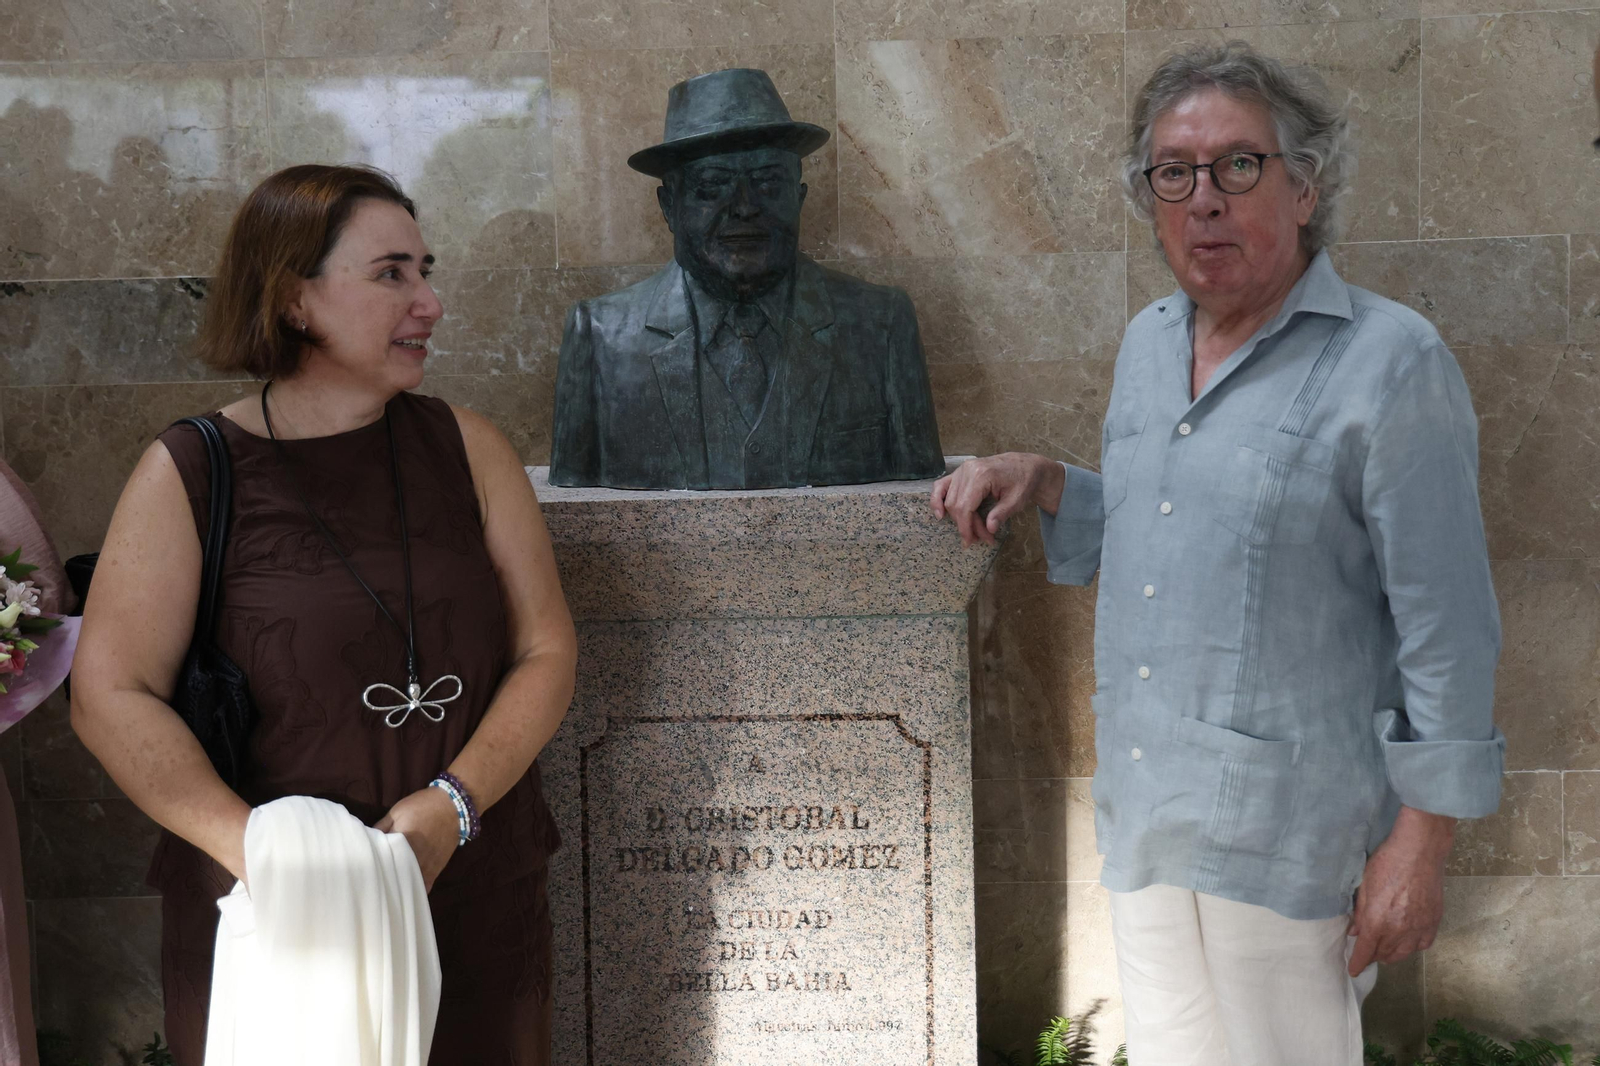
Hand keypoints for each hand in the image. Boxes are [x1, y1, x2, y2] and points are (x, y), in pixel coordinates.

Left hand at [376, 786, 460, 891]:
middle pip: (393, 876)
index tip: (363, 866)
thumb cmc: (422, 806)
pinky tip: (407, 889)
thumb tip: (367, 841)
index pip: (380, 861)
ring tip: (388, 885)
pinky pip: (424, 887)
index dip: (370, 864)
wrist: (453, 806)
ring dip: (398, 885)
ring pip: (407, 885)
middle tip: (373, 877)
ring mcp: (425, 867)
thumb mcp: (397, 811)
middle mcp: (413, 859)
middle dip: (383, 876)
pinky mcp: (436, 871)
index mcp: (401, 843)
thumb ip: (380, 827)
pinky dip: (415, 890)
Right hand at [930, 453, 1064, 546]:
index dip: (966, 527)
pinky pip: (942, 486)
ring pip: (949, 500)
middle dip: (966, 525)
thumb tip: (989, 529)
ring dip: (958, 518)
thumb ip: (1001, 514)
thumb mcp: (1017, 500)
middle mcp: (967, 470)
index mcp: (982, 475)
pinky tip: (940, 514)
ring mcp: (962, 470)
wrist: (1026, 466)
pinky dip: (937, 500)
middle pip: (956, 505)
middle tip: (982, 538)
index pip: (965, 506)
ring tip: (970, 531)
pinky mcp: (960, 472)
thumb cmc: (1023, 481)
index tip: (971, 541)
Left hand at [1346, 806, 1456, 975]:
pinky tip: (1407, 940)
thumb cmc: (1387, 863)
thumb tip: (1355, 932)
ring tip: (1385, 949)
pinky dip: (1413, 946)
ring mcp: (1419, 927)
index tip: (1353, 970)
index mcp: (1378, 921)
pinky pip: (1423, 944)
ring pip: (1404, 953)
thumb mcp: (1364, 886)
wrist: (1419, 852)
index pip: (1365, 952)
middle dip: (1373, 956)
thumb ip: (1360, 913)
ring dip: (1392, 954)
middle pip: (1384, 955)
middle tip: (1367, 952)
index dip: (1357, 963)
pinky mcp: (1434, 921)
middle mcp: (1399, 930)